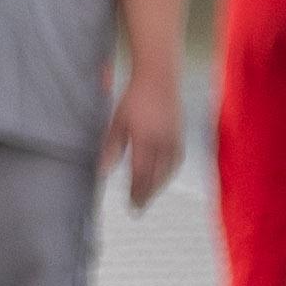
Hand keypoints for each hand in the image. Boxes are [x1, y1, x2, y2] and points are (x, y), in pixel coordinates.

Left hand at [110, 62, 184, 207]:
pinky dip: (169, 173)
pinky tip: (163, 177)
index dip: (136, 192)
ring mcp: (175, 138)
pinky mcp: (181, 134)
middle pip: (156, 176)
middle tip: (138, 207)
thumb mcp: (117, 122)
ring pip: (169, 170)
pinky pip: (177, 160)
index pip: (141, 173)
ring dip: (159, 185)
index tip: (131, 205)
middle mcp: (164, 142)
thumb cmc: (135, 98)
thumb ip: (112, 148)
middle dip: (147, 193)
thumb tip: (104, 171)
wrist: (159, 77)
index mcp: (146, 139)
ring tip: (148, 195)